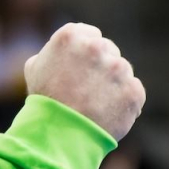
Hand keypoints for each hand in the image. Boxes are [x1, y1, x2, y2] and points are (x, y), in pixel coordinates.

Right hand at [25, 23, 145, 139]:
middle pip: (108, 50)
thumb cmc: (44, 100)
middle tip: (85, 88)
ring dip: (112, 82)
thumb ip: (54, 51)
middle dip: (100, 65)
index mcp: (71, 37)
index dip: (84, 51)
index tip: (79, 66)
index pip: (89, 33)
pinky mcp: (133, 90)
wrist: (58, 135)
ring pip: (121, 70)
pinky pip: (132, 91)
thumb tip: (65, 51)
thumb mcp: (35, 67)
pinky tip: (106, 111)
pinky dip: (123, 100)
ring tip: (94, 103)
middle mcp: (96, 47)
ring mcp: (118, 69)